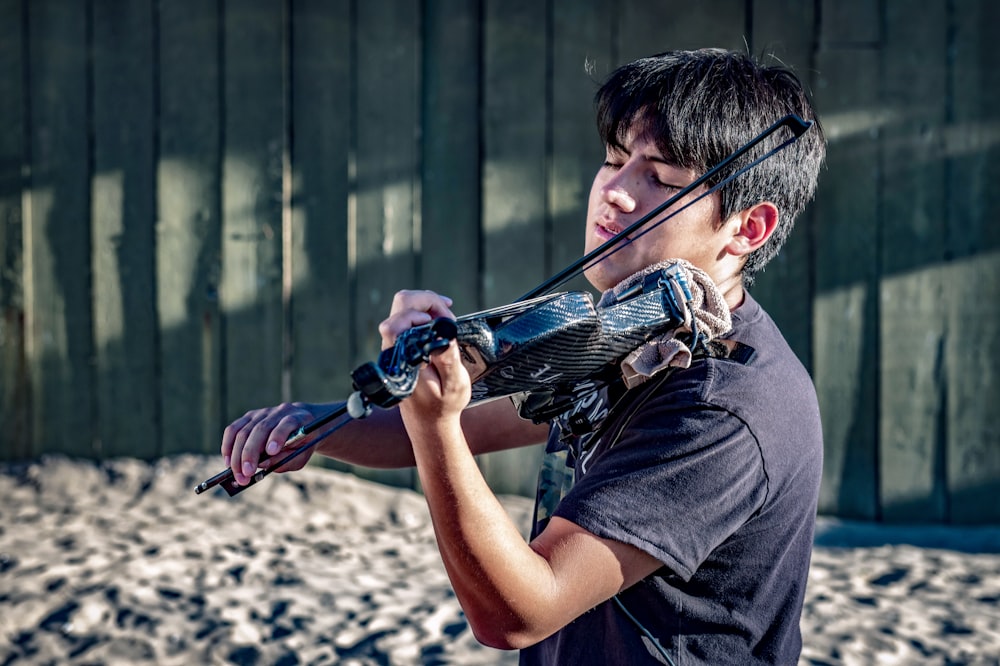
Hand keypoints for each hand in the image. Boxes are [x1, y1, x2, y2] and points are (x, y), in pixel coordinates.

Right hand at [221, 402, 318, 485]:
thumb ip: (285, 460)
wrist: (303, 424)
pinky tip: (229, 462)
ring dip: (237, 455)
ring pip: (244, 431)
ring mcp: (263, 413)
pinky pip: (233, 429)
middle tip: (246, 474)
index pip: (287, 423)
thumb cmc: (303, 443)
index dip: (278, 436)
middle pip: (261, 429)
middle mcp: (279, 412)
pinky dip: (228, 446)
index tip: (271, 452)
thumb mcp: (301, 455)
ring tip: (238, 474)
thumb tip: (262, 464)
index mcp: (299, 418)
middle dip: (251, 453)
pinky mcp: (250, 416)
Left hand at [378, 290, 469, 421]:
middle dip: (427, 301)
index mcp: (402, 360)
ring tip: (447, 316)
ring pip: (403, 307)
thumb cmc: (442, 405)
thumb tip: (444, 332)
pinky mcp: (401, 344)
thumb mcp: (454, 385)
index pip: (397, 323)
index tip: (446, 319)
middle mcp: (394, 350)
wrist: (430, 421)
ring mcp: (395, 345)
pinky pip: (408, 316)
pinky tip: (440, 320)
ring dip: (427, 305)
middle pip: (400, 305)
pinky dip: (425, 312)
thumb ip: (448, 359)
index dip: (422, 313)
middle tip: (449, 314)